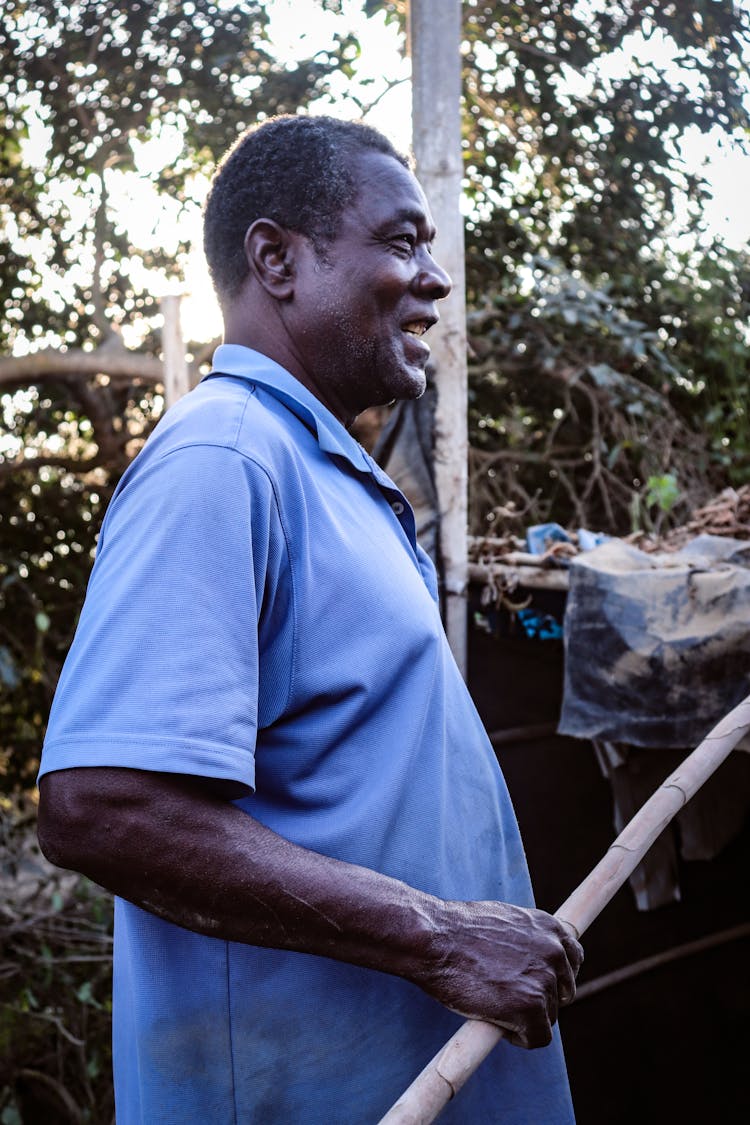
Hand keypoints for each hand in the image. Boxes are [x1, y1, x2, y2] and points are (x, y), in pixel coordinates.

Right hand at [417, 900, 582, 1048]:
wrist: (435, 939)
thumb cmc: (457, 930)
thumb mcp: (503, 920)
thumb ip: (527, 938)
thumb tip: (531, 957)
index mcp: (550, 927)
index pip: (573, 958)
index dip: (555, 975)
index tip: (536, 983)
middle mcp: (555, 952)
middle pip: (564, 991)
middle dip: (541, 998)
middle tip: (508, 997)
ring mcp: (544, 980)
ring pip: (549, 1016)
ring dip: (526, 1016)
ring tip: (495, 1004)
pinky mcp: (530, 1007)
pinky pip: (538, 1037)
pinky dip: (519, 1038)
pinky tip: (497, 1023)